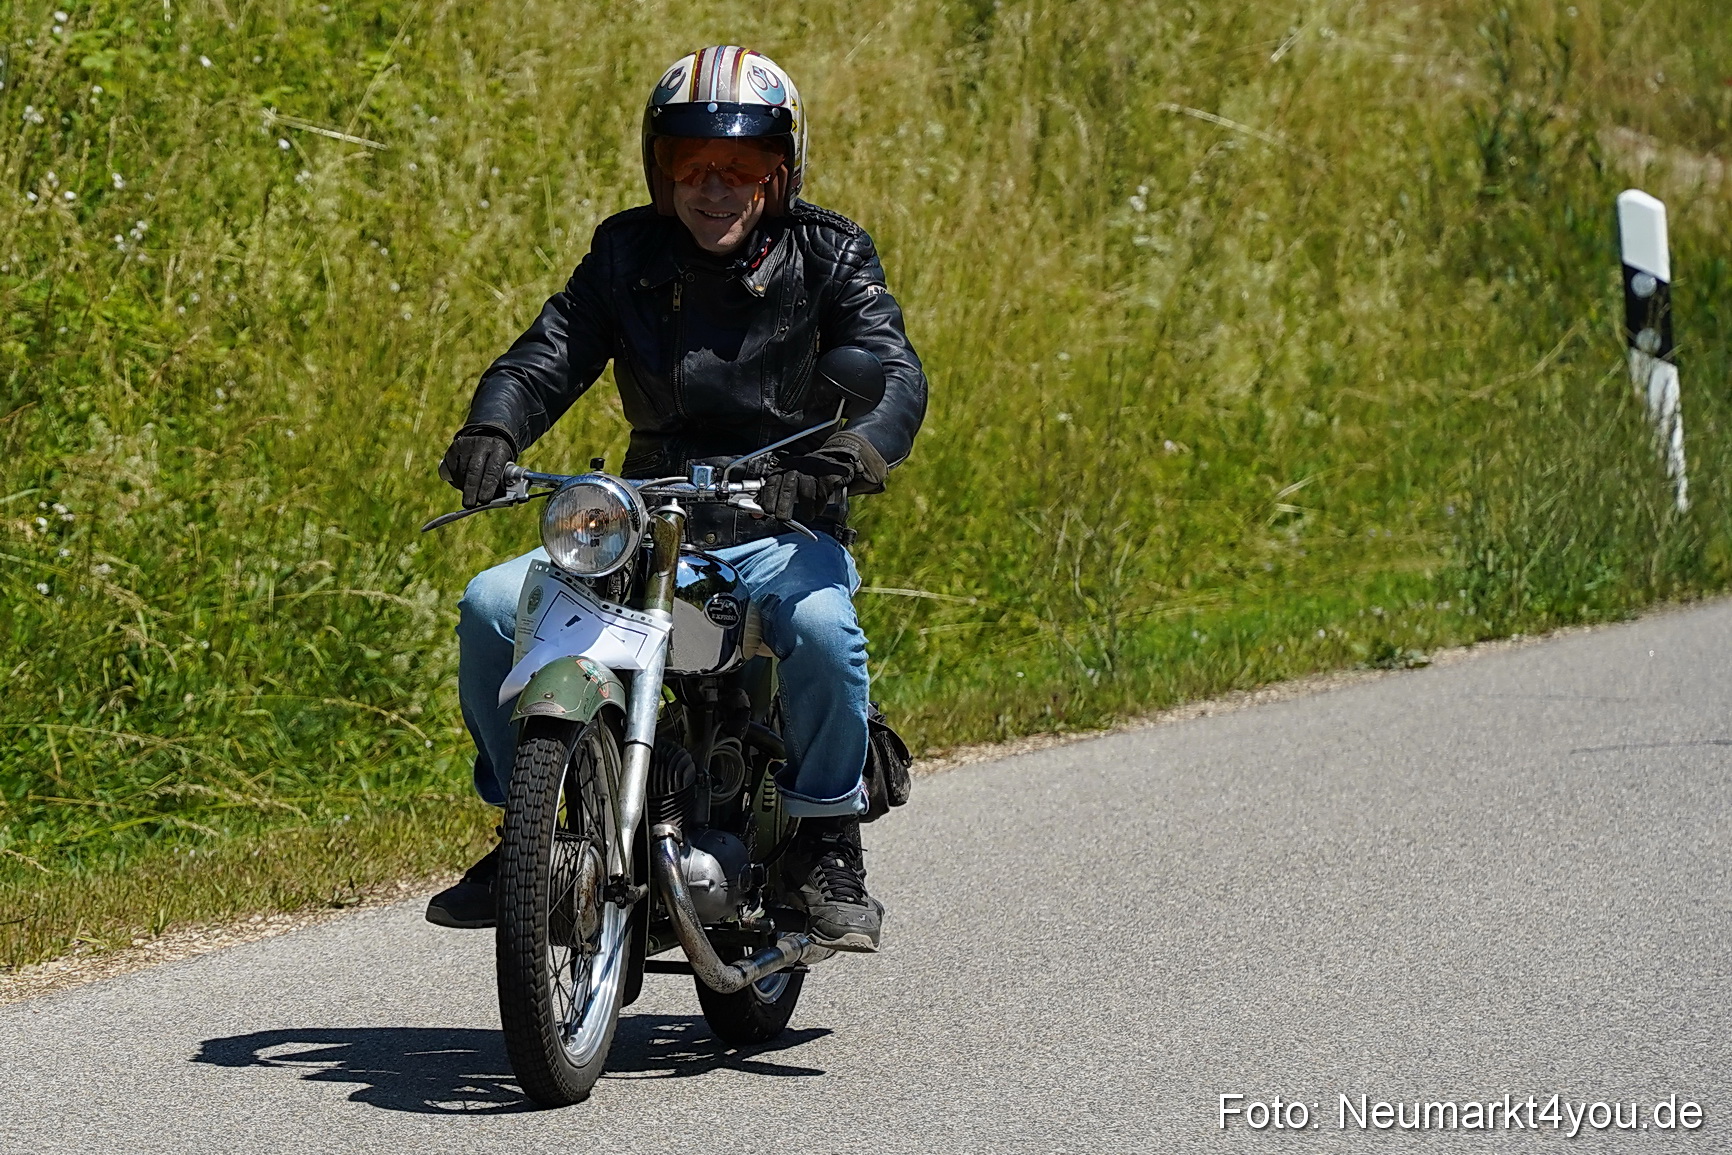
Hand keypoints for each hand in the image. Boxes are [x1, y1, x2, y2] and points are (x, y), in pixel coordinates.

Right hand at [441, 427, 515, 507]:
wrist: (487, 439)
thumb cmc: (497, 462)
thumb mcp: (504, 468)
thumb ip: (500, 484)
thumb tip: (491, 503)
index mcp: (499, 449)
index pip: (493, 469)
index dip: (488, 485)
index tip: (484, 500)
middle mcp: (483, 444)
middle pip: (474, 470)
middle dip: (472, 490)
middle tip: (470, 505)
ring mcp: (467, 445)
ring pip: (462, 470)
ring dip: (464, 486)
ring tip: (470, 495)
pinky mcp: (455, 447)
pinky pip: (452, 468)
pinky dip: (457, 480)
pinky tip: (462, 483)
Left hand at [756, 432, 887, 522]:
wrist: (835, 459)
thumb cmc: (808, 475)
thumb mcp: (789, 480)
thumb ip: (774, 496)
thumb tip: (758, 514)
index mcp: (784, 467)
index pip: (772, 482)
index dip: (768, 498)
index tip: (767, 511)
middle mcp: (797, 467)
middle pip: (788, 490)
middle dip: (783, 507)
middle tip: (783, 518)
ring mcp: (813, 471)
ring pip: (806, 495)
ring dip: (806, 510)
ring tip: (808, 515)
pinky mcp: (827, 477)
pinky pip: (821, 496)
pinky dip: (819, 507)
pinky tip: (818, 508)